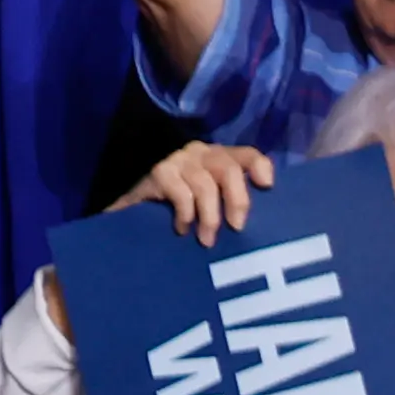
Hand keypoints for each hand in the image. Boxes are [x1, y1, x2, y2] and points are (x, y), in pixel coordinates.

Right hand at [135, 141, 271, 244]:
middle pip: (228, 169)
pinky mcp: (159, 173)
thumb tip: (262, 225)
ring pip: (205, 185)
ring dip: (210, 217)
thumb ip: (227, 200)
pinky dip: (186, 215)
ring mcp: (179, 161)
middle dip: (237, 200)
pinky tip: (182, 229)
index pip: (246, 154)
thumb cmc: (176, 199)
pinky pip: (181, 194)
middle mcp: (201, 154)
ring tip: (207, 240)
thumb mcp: (206, 196)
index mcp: (218, 157)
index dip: (259, 166)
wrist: (128, 187)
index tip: (266, 186)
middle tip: (237, 228)